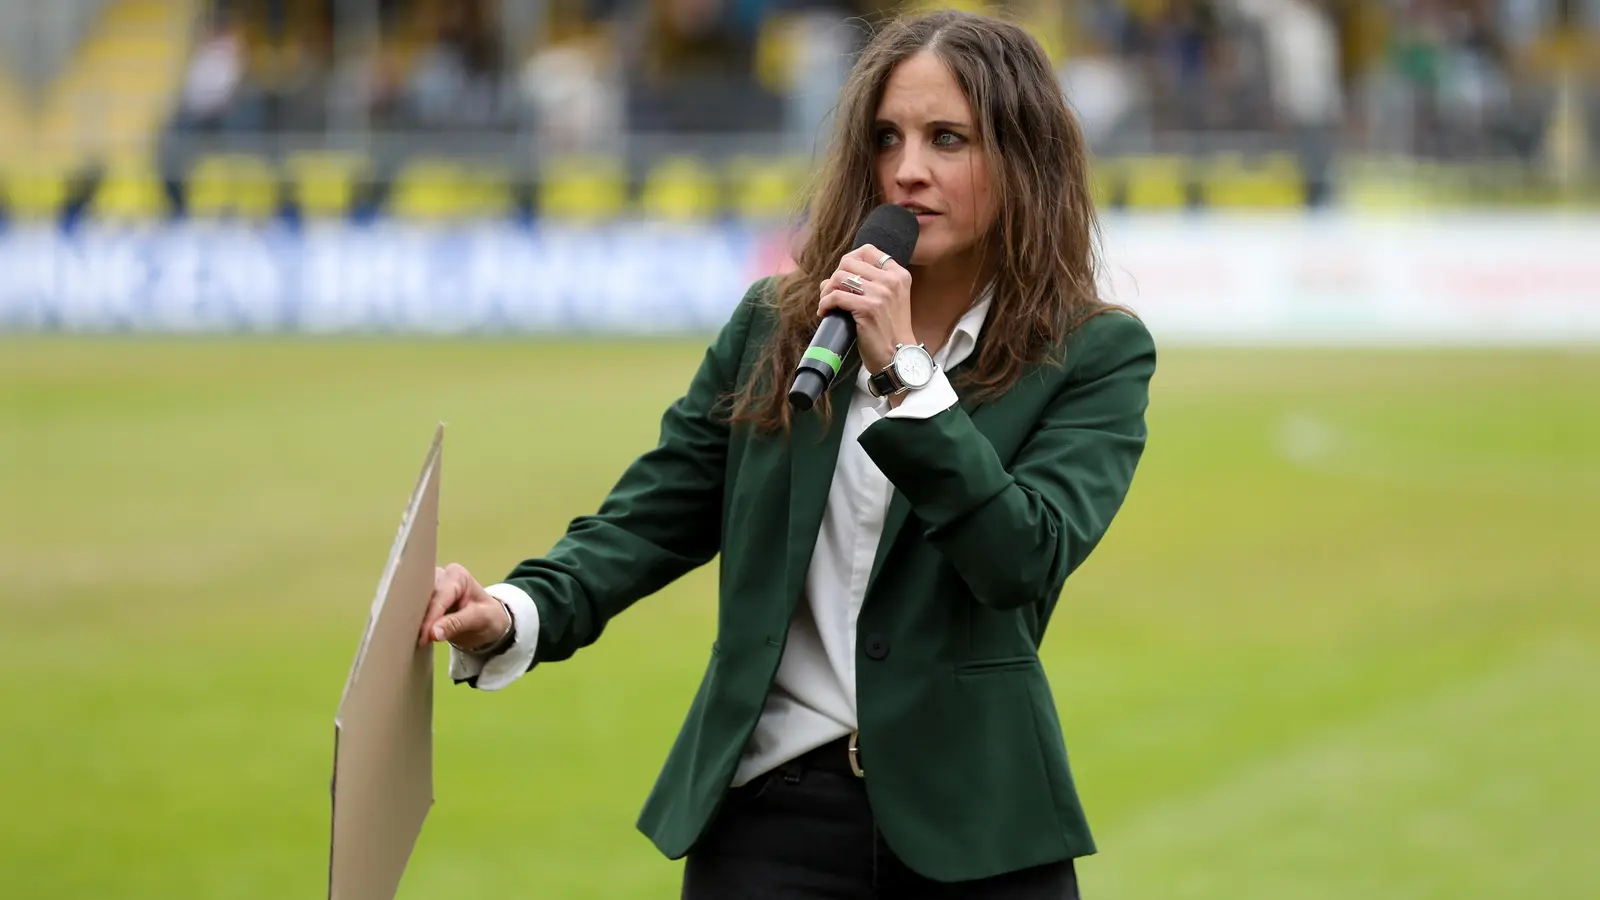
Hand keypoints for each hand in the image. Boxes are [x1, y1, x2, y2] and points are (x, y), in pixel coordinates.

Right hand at [419, 563, 510, 650]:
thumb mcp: (480, 620)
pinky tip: (411, 634)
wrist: (490, 622)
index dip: (430, 618)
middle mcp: (441, 576)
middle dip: (417, 616)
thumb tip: (432, 633)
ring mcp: (430, 587)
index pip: (439, 597)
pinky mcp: (424, 600)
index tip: (424, 637)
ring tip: (409, 636)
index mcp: (457, 576)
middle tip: (411, 636)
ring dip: (412, 619)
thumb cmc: (488, 617)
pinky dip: (413, 621)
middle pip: (422, 595)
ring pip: (414, 601)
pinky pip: (414, 609)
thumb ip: (456, 624)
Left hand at [817, 244, 915, 374]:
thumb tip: (831, 278)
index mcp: (899, 275)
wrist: (898, 357)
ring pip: (839, 277)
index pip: (867, 251)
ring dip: (826, 291)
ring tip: (826, 304)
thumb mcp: (889, 300)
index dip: (849, 261)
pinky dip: (825, 304)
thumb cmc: (889, 331)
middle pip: (849, 263)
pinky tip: (825, 312)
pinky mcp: (868, 308)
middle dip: (834, 277)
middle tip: (830, 294)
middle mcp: (891, 280)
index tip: (842, 277)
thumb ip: (869, 284)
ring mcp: (880, 293)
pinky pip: (835, 297)